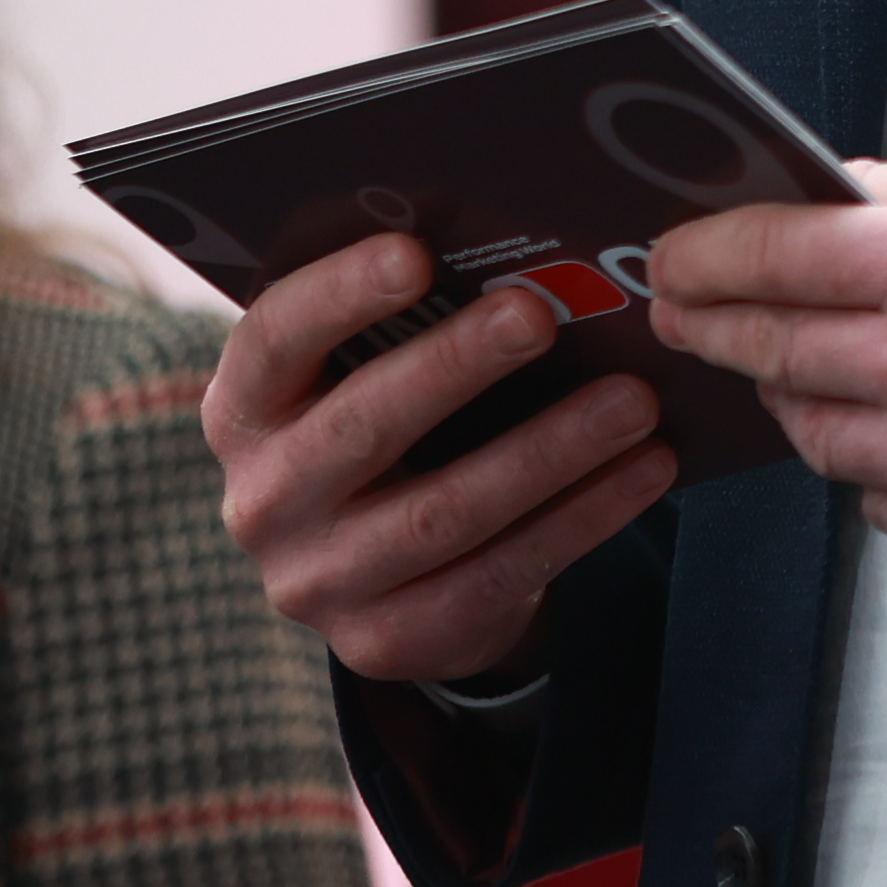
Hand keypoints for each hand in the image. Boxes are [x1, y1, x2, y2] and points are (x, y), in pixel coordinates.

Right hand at [202, 233, 676, 684]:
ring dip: (550, 450)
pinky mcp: (385, 642)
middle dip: (456, 364)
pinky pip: (496, 576)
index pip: (273, 340)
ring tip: (633, 400)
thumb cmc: (385, 430)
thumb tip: (518, 245)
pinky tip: (643, 471)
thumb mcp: (357, 380)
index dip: (338, 294)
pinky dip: (582, 518)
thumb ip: (400, 323)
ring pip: (445, 511)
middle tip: (539, 315)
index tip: (415, 252)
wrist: (376, 580)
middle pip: (363, 425)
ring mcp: (318, 583)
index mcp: (243, 412)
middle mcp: (263, 502)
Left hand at [646, 159, 886, 576]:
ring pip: (808, 430)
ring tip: (811, 364)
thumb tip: (803, 198)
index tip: (673, 256)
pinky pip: (869, 496)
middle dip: (711, 323)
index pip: (776, 254)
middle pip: (772, 345)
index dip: (703, 254)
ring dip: (795, 393)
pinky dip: (872, 461)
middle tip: (684, 311)